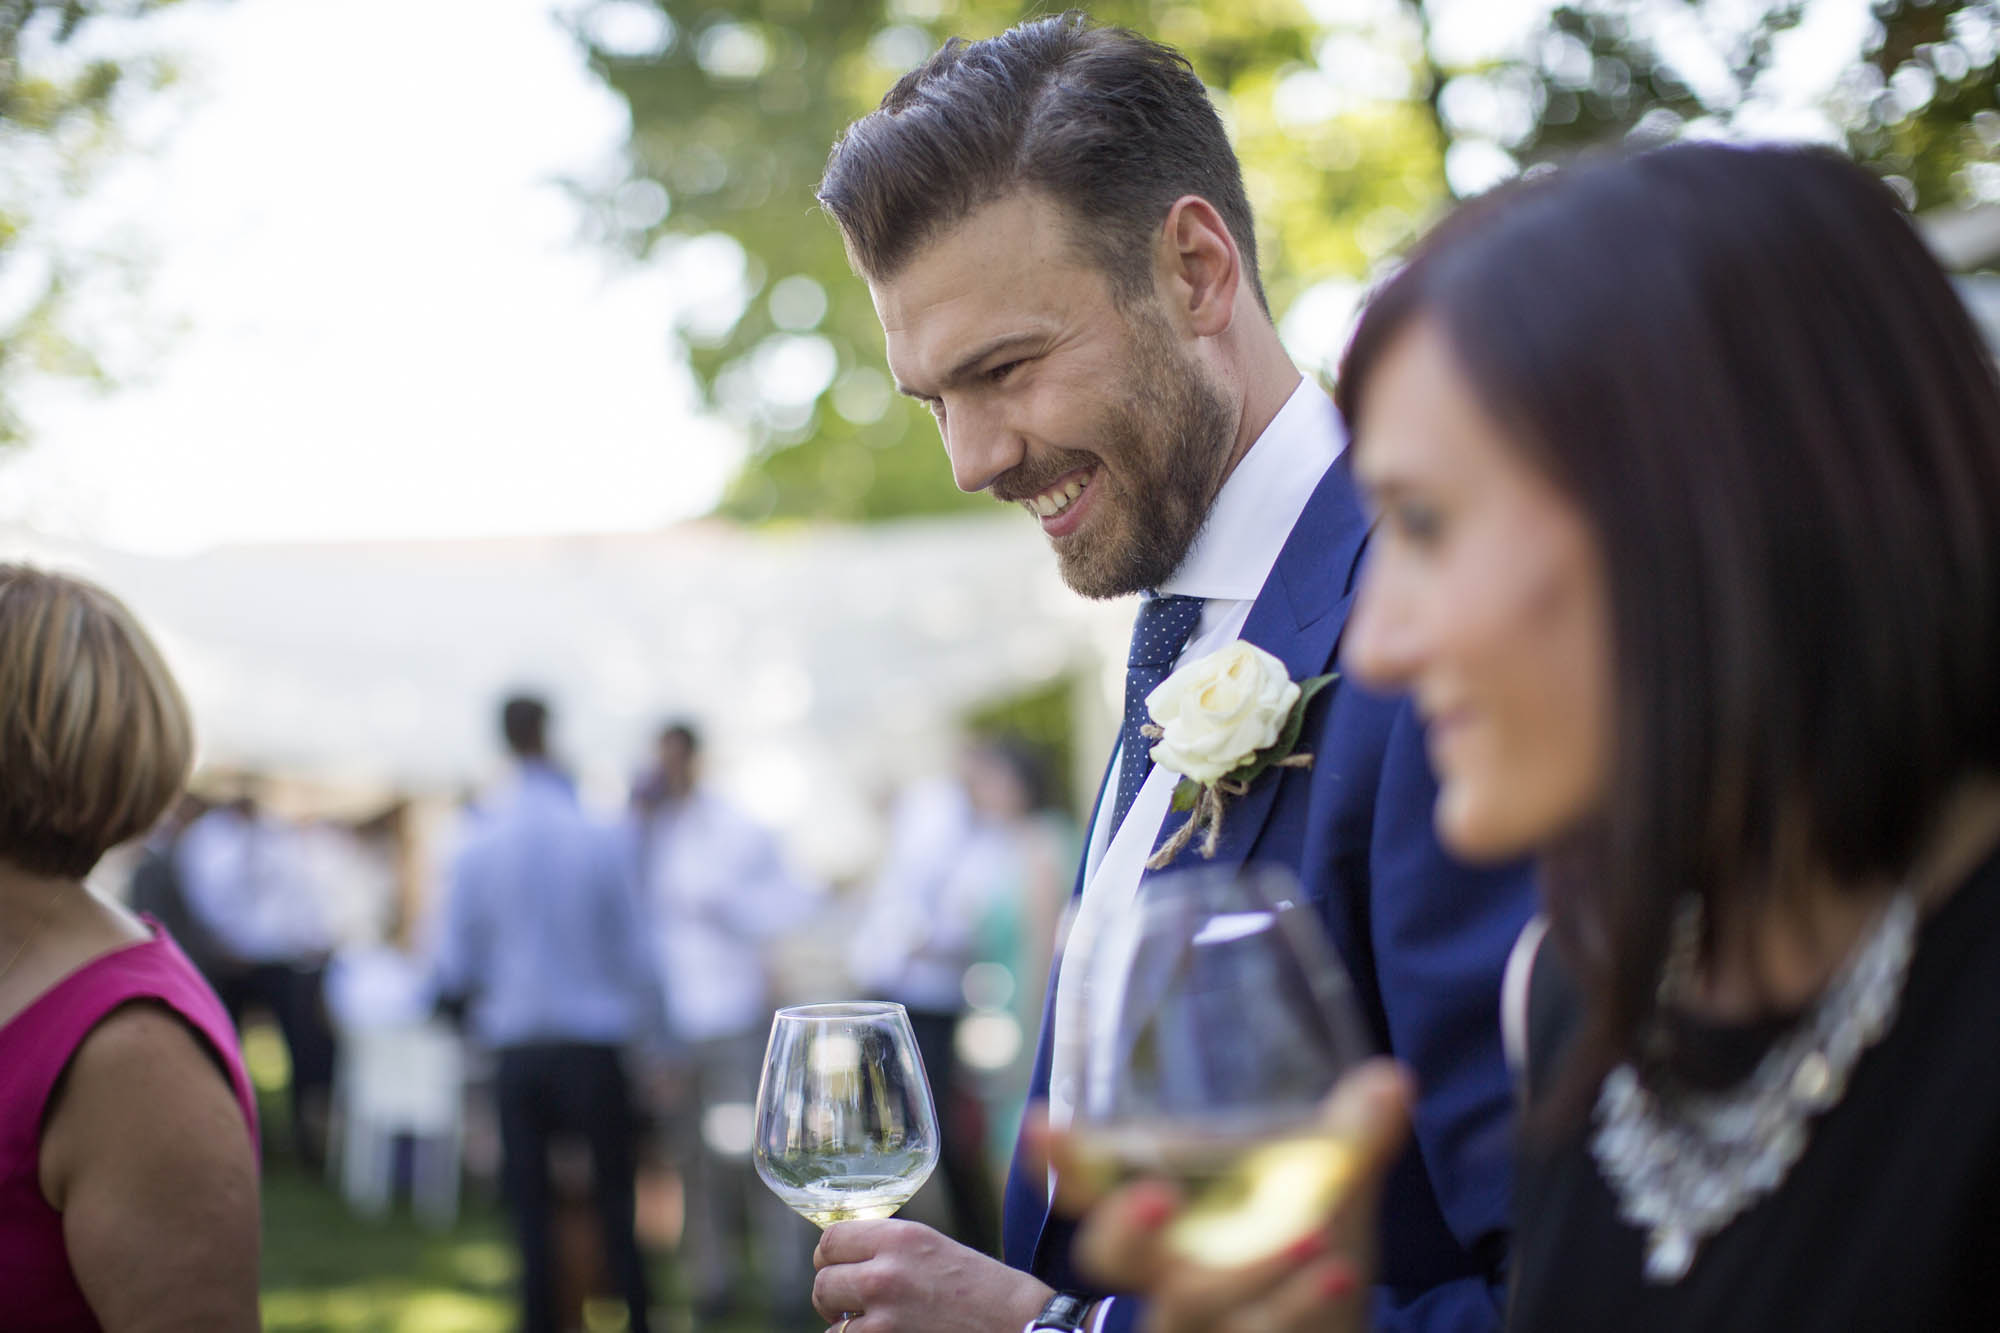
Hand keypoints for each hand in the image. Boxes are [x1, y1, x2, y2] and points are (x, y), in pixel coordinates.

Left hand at [812, 1219, 1052, 1332]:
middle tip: (850, 1304)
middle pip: (822, 1281)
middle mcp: (885, 1272)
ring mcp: (884, 1316)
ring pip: (831, 1324)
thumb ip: (888, 1247)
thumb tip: (846, 1257)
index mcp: (898, 1237)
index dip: (830, 1257)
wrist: (1014, 1322)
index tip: (838, 1267)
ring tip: (873, 1325)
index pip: (830, 1240)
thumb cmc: (979, 1286)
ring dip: (846, 1327)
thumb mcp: (931, 1246)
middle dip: (832, 1295)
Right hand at [1059, 1060, 1414, 1332]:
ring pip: (1185, 1310)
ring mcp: (1204, 1322)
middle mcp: (1167, 1273)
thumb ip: (1350, 1137)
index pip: (1086, 1191)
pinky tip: (1338, 1272)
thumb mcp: (1325, 1188)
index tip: (1046, 1120)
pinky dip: (1295, 1305)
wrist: (1341, 1327)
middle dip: (1123, 1230)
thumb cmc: (1309, 1251)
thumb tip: (1391, 1078)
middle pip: (1111, 1261)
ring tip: (1307, 1237)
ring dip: (1240, 1274)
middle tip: (1159, 1197)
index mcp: (1161, 1220)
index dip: (1057, 1162)